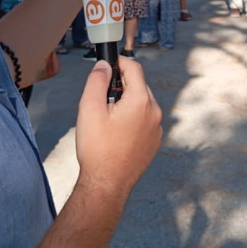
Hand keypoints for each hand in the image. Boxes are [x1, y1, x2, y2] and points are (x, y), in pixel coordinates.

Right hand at [75, 59, 162, 200]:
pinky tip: (117, 133)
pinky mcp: (155, 141)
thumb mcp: (89, 109)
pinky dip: (133, 119)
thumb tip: (104, 65)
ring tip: (108, 120)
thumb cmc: (97, 149)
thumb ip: (97, 81)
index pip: (134, 68)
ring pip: (142, 103)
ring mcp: (157, 128)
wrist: (107, 184)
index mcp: (141, 101)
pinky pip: (145, 120)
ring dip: (127, 103)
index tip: (107, 66)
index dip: (119, 63)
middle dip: (121, 86)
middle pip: (139, 85)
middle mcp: (154, 112)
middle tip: (101, 99)